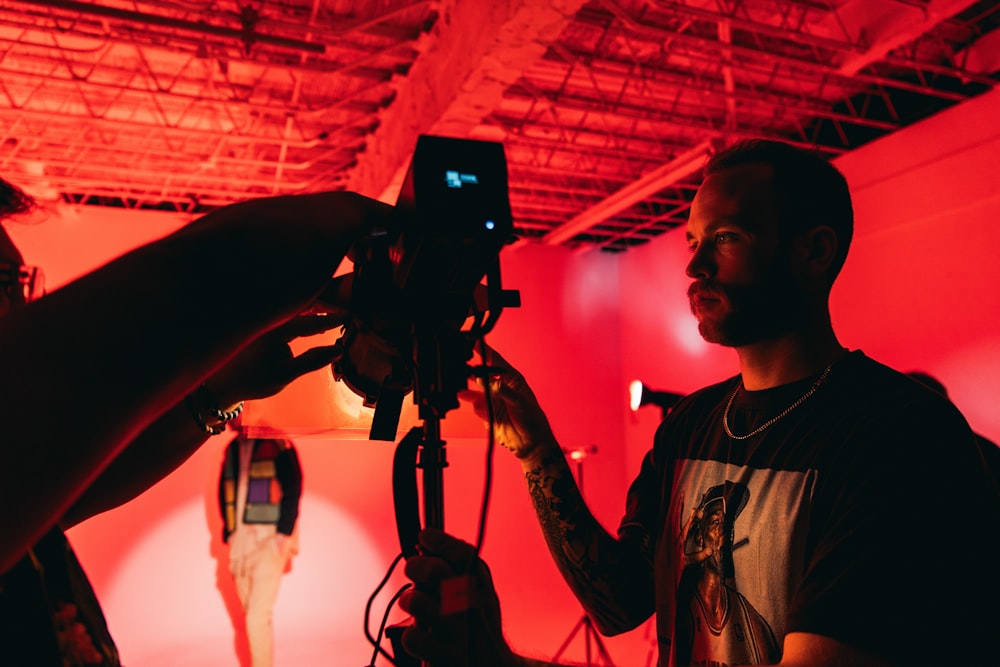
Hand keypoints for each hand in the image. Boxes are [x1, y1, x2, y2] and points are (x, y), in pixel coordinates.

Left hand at [205, 313, 346, 404]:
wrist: (222, 383)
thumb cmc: (252, 381)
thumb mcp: (284, 375)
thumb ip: (312, 361)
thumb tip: (338, 350)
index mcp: (273, 330)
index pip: (310, 322)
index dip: (331, 320)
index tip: (348, 316)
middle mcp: (267, 319)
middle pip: (301, 305)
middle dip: (322, 305)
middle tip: (341, 310)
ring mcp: (261, 317)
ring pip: (292, 306)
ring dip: (311, 307)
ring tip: (329, 311)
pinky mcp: (259, 320)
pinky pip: (283, 310)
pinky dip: (299, 310)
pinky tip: (310, 315)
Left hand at [399, 529, 517, 666]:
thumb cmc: (477, 627)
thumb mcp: (478, 595)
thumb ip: (456, 570)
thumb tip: (423, 543)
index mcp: (482, 587)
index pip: (462, 552)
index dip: (439, 539)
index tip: (424, 537)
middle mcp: (474, 606)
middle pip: (435, 570)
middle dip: (416, 565)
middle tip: (412, 570)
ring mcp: (460, 633)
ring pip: (416, 600)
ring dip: (410, 601)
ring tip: (417, 606)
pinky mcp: (446, 659)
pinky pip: (412, 636)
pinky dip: (412, 635)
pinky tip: (423, 638)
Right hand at [459, 346, 557, 462]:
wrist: (531, 445)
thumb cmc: (533, 421)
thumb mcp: (520, 402)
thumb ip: (501, 391)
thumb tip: (486, 381)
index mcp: (511, 379)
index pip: (494, 361)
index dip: (484, 351)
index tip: (473, 343)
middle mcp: (500, 388)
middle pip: (482, 375)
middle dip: (472, 373)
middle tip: (463, 371)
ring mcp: (493, 400)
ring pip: (476, 391)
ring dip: (468, 391)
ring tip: (461, 391)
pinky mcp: (488, 414)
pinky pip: (477, 407)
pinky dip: (475, 407)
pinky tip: (479, 409)